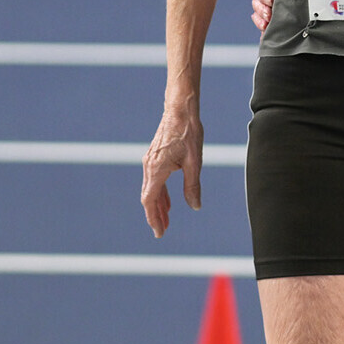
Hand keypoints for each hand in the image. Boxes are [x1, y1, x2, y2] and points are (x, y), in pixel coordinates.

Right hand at [140, 107, 204, 237]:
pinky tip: (167, 201)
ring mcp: (150, 161)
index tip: (159, 232)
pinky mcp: (155, 157)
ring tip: (166, 219)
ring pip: (151, 189)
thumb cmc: (189, 133)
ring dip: (158, 205)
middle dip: (155, 215)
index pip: (150, 201)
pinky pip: (154, 180)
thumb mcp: (195, 162)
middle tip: (163, 231)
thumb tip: (195, 206)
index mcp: (157, 170)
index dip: (154, 218)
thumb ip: (192, 186)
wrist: (180, 110)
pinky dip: (159, 193)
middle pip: (148, 198)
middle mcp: (149, 167)